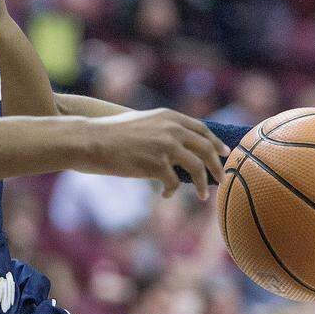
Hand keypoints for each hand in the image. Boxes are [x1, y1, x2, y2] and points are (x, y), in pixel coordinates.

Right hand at [88, 108, 229, 197]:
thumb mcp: (142, 122)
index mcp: (169, 117)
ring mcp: (165, 146)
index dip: (215, 143)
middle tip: (222, 178)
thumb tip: (180, 147)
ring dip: (202, 184)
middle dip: (218, 166)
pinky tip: (164, 195)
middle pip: (206, 149)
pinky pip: (174, 182)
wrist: (91, 140)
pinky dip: (172, 191)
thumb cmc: (111, 134)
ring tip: (202, 196)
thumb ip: (162, 129)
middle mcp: (171, 129)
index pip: (202, 129)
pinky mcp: (156, 164)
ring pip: (197, 168)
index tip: (224, 154)